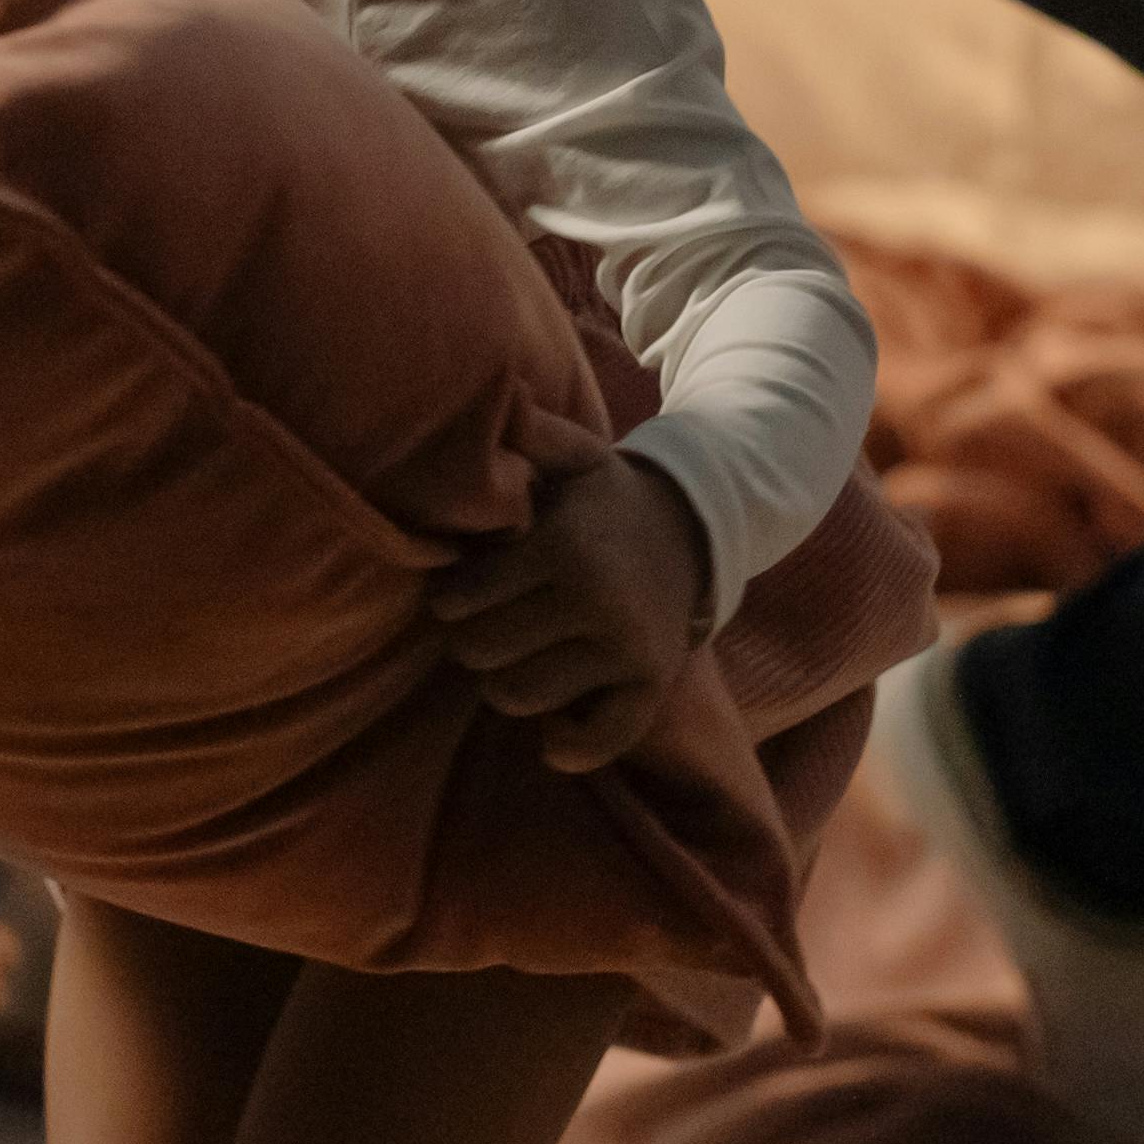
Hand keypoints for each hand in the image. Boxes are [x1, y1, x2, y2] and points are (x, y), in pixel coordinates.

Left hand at [426, 428, 716, 773]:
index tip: (459, 591)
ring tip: (517, 655)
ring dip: (505, 683)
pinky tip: (555, 719)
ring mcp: (626, 648)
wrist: (695, 533)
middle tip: (483, 625)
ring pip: (519, 697)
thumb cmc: (609, 500)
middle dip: (469, 641)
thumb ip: (532, 434)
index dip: (448, 599)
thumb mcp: (575, 458)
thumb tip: (504, 402)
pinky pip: (595, 739)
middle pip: (482, 653)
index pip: (461, 599)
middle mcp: (595, 600)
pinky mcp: (650, 684)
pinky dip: (566, 741)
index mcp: (563, 546)